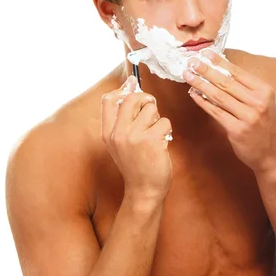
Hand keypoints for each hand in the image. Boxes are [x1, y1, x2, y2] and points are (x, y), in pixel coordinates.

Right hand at [101, 77, 172, 199]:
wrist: (144, 190)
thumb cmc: (136, 165)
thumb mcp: (120, 143)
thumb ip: (123, 119)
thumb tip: (131, 86)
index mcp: (108, 133)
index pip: (109, 100)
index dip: (123, 89)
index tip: (133, 85)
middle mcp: (118, 133)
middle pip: (132, 98)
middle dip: (146, 100)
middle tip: (151, 110)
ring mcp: (134, 137)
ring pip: (151, 109)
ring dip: (158, 119)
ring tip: (155, 134)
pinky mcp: (151, 141)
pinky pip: (164, 122)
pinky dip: (167, 131)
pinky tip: (161, 144)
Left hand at [182, 50, 275, 172]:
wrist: (273, 154)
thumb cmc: (265, 126)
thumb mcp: (263, 103)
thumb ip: (246, 89)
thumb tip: (222, 70)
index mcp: (264, 91)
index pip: (238, 72)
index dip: (220, 61)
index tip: (206, 52)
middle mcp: (258, 102)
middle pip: (226, 82)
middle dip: (206, 70)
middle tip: (191, 61)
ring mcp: (248, 117)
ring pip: (219, 96)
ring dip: (201, 84)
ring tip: (188, 75)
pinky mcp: (237, 130)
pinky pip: (216, 112)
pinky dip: (203, 102)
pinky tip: (194, 94)